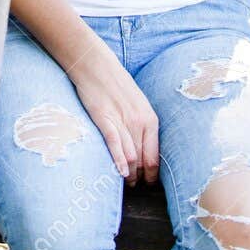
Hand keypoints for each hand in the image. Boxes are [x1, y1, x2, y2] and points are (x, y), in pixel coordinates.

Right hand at [71, 45, 159, 185]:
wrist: (95, 64)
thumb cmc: (116, 84)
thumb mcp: (137, 103)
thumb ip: (141, 125)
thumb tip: (142, 148)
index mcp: (150, 118)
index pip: (154, 156)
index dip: (151, 173)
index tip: (147, 180)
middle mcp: (139, 121)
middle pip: (143, 159)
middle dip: (140, 176)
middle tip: (134, 184)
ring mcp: (122, 120)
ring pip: (131, 156)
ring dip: (129, 174)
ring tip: (125, 180)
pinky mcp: (105, 118)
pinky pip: (115, 144)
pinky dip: (119, 160)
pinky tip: (120, 171)